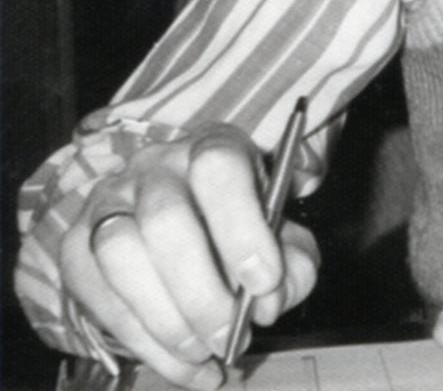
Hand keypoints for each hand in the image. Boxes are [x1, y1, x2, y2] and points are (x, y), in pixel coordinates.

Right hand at [57, 124, 319, 390]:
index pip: (219, 167)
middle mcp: (155, 166)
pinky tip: (183, 366)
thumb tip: (270, 301)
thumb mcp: (285, 240)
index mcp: (214, 148)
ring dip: (165, 319)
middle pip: (164, 219)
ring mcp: (108, 202)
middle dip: (201, 291)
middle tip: (232, 337)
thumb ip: (294, 267)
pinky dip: (143, 343)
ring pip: (119, 255)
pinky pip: (97, 296)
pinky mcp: (76, 247)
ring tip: (205, 354)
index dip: (242, 226)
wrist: (180, 228)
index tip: (264, 282)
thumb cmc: (242, 232)